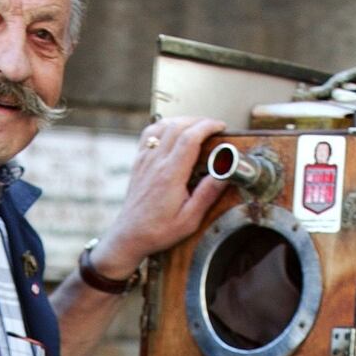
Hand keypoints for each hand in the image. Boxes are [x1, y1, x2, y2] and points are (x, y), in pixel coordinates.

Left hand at [92, 116, 226, 276]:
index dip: (207, 126)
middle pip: (177, 126)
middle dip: (199, 121)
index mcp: (170, 175)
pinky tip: (173, 131)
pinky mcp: (138, 162)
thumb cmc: (159, 230)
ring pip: (162, 126)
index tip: (220, 126)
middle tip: (214, 127)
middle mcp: (155, 163)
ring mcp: (144, 160)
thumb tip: (225, 173)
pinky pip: (148, 134)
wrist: (130, 235)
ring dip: (182, 121)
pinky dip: (164, 126)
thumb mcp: (190, 219)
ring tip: (197, 127)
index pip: (189, 138)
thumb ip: (207, 194)